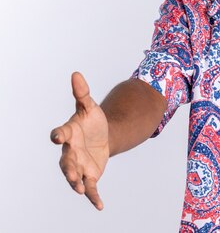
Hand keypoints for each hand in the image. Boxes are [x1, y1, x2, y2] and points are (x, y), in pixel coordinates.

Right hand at [50, 72, 109, 209]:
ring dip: (76, 182)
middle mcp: (70, 151)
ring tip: (79, 188)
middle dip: (69, 167)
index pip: (61, 134)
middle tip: (72, 173)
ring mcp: (78, 165)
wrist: (102, 136)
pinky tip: (99, 206)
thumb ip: (82, 93)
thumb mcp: (90, 107)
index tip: (57, 136)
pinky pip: (90, 188)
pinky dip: (93, 196)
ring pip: (74, 175)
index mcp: (69, 133)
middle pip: (66, 160)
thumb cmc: (92, 121)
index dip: (58, 135)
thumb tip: (76, 73)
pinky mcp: (89, 175)